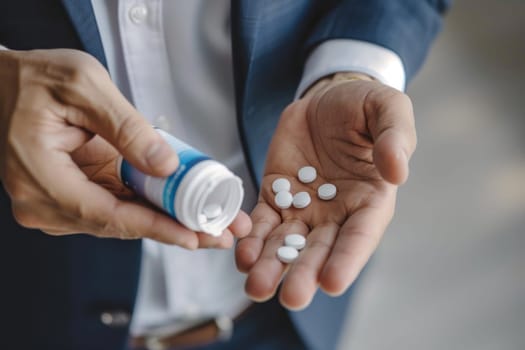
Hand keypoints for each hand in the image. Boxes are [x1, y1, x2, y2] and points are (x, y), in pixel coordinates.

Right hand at [0, 49, 250, 247]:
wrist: (7, 82)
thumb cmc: (35, 79)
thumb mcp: (85, 87)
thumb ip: (126, 128)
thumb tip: (166, 165)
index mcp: (42, 178)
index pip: (108, 215)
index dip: (155, 227)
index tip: (194, 236)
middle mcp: (44, 202)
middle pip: (119, 224)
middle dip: (173, 229)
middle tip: (218, 234)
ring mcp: (55, 203)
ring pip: (120, 219)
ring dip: (166, 221)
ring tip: (210, 224)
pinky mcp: (69, 196)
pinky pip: (115, 206)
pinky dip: (149, 208)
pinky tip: (181, 210)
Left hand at [236, 74, 415, 308]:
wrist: (325, 98)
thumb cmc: (363, 106)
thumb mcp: (388, 109)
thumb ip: (395, 137)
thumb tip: (397, 173)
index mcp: (369, 200)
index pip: (360, 235)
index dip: (347, 259)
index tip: (332, 282)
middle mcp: (336, 213)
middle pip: (320, 249)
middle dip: (305, 273)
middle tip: (292, 298)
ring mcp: (303, 207)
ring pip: (286, 243)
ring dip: (272, 265)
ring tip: (256, 286)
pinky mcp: (274, 195)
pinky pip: (262, 221)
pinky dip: (252, 239)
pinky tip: (243, 256)